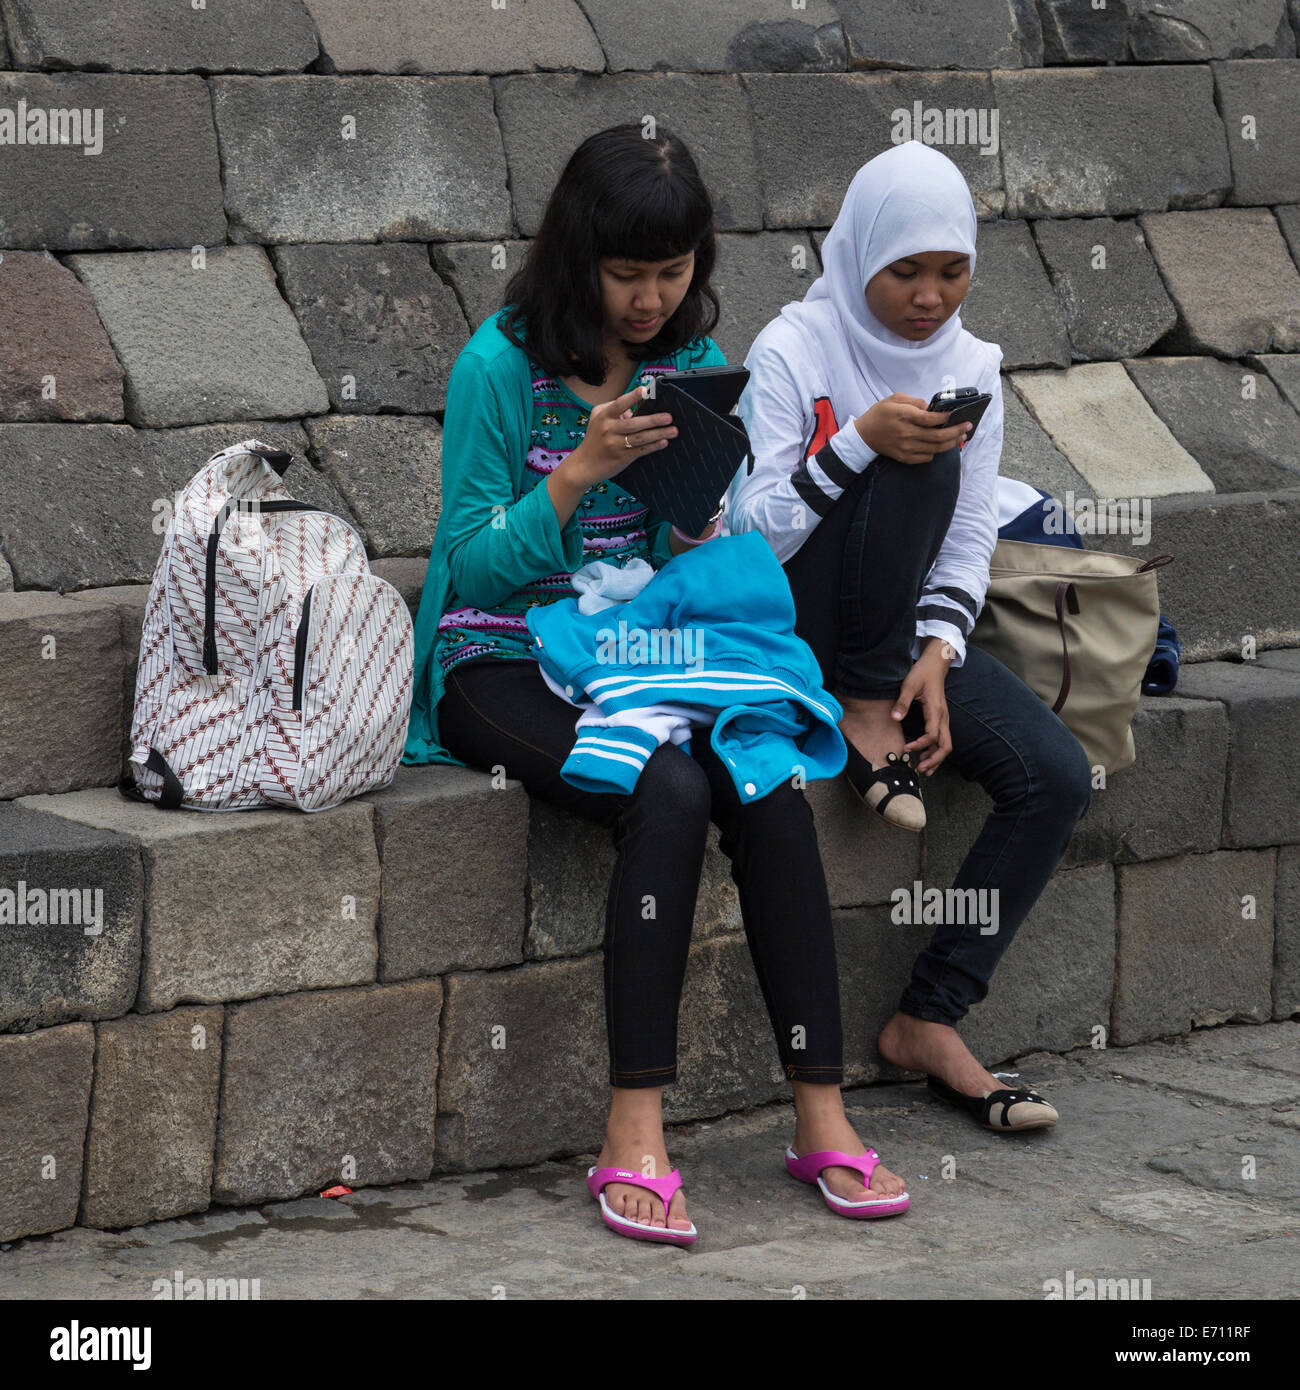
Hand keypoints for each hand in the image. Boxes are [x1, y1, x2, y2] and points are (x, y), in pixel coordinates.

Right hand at [565, 385, 677, 487]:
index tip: (645, 390)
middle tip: (669, 417)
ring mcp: (615, 444)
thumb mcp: (598, 419)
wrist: (584, 465)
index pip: (619, 404)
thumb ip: (615, 410)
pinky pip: (640, 450)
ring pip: (640, 438)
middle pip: (634, 423)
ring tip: (673, 430)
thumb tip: (637, 406)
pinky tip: (663, 442)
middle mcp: (608, 429)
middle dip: (653, 420)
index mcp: (604, 416)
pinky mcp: (621, 457)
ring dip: (658, 434)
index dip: (632, 397)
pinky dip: (653, 446)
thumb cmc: (594, 439)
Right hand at [855, 394, 972, 464]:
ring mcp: (906, 447)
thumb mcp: (895, 399)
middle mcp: (906, 433)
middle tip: (967, 426)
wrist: (864, 436)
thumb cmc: (880, 414)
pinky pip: (927, 457)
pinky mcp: (904, 457)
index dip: (946, 417)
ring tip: (960, 436)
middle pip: (938, 436)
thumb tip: (932, 408)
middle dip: (957, 431)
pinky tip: (941, 444)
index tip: (956, 414)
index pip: (930, 419)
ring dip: (951, 443)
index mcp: (904, 416)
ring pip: (936, 448)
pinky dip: (936, 451)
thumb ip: (915, 401)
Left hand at [891, 640, 953, 773]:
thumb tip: (895, 718)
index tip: (906, 748)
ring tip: (924, 769)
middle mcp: (943, 717)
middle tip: (920, 769)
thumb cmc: (922, 673)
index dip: (920, 745)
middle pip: (946, 745)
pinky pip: (942, 739)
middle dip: (934, 759)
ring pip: (946, 744)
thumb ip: (902, 702)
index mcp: (936, 710)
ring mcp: (943, 719)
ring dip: (936, 758)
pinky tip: (926, 757)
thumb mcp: (909, 684)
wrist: (935, 664)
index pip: (932, 735)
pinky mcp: (940, 719)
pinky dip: (936, 750)